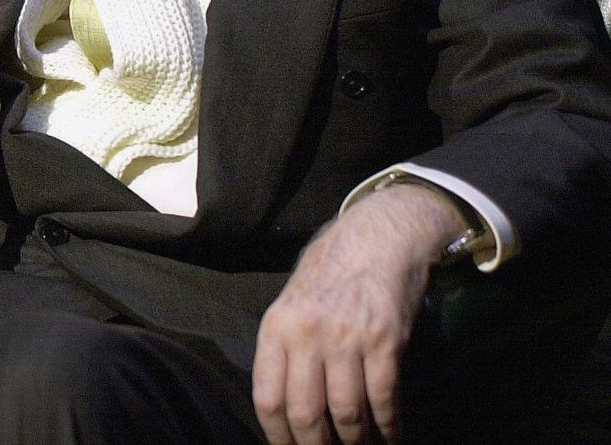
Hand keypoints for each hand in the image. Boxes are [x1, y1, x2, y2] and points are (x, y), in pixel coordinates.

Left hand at [252, 184, 465, 443]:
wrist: (378, 236)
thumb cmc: (331, 272)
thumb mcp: (291, 303)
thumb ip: (285, 347)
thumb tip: (285, 404)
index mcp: (277, 328)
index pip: (267, 398)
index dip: (278, 436)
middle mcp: (307, 336)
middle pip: (305, 412)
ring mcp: (346, 338)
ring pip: (345, 413)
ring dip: (355, 441)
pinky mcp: (385, 341)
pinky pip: (384, 398)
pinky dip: (389, 426)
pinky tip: (392, 436)